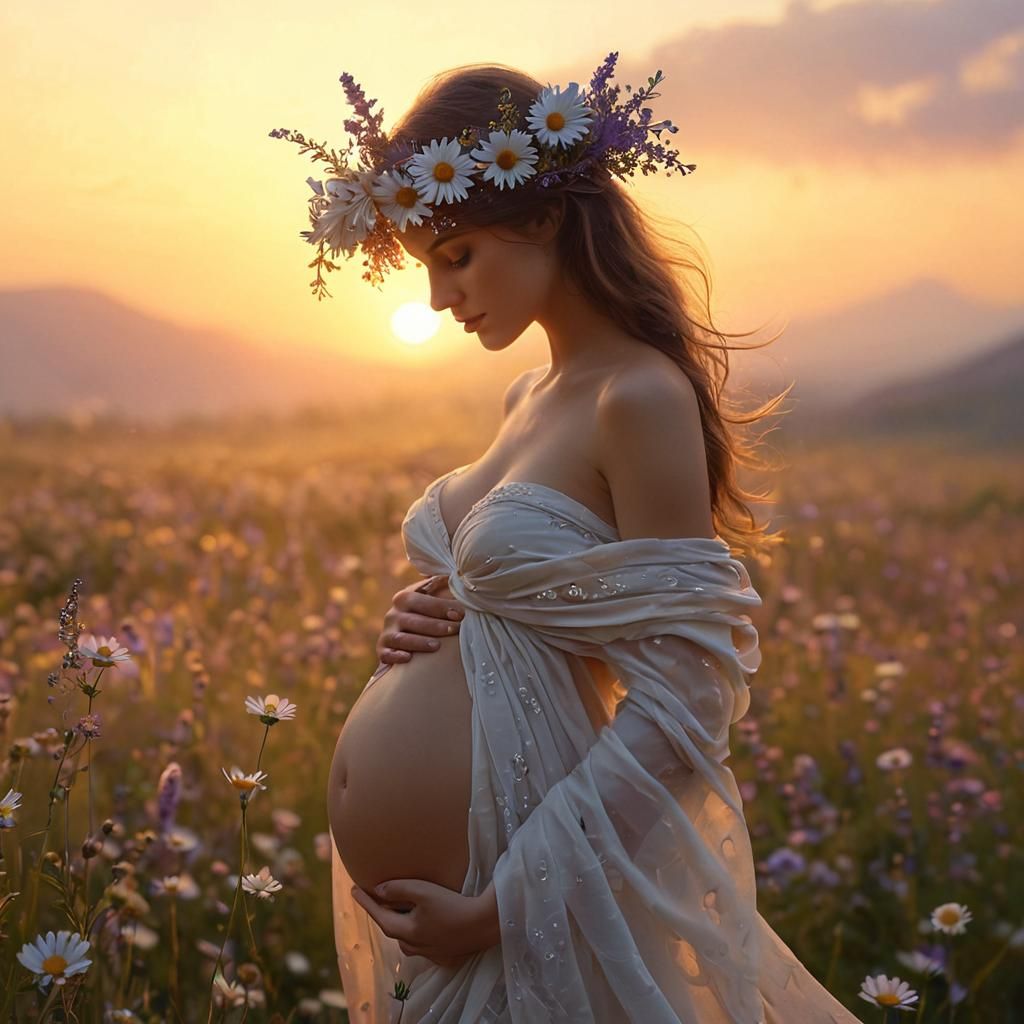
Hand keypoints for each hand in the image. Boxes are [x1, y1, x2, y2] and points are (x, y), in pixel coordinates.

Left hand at [350, 878, 497, 967]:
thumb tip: (377, 891)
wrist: (484, 924)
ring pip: (407, 940)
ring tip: (399, 911)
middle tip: (375, 897)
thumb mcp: (423, 891)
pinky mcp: (445, 955)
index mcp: (406, 932)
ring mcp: (430, 953)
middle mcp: (415, 946)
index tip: (354, 889)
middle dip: (382, 913)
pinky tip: (424, 925)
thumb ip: (398, 889)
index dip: (365, 902)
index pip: (379, 916)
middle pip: (392, 929)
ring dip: (400, 925)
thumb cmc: (452, 904)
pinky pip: (423, 945)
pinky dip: (417, 933)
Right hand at [375, 575, 464, 666]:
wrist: (405, 635)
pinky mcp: (382, 651)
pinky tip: (408, 658)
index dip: (441, 606)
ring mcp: (387, 633)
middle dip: (434, 625)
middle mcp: (393, 614)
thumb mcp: (430, 597)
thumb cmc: (425, 614)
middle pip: (412, 619)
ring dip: (418, 642)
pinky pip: (386, 654)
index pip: (421, 600)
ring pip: (400, 638)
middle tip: (454, 629)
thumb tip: (457, 573)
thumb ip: (439, 585)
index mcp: (404, 598)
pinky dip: (395, 656)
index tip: (460, 614)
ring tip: (436, 646)